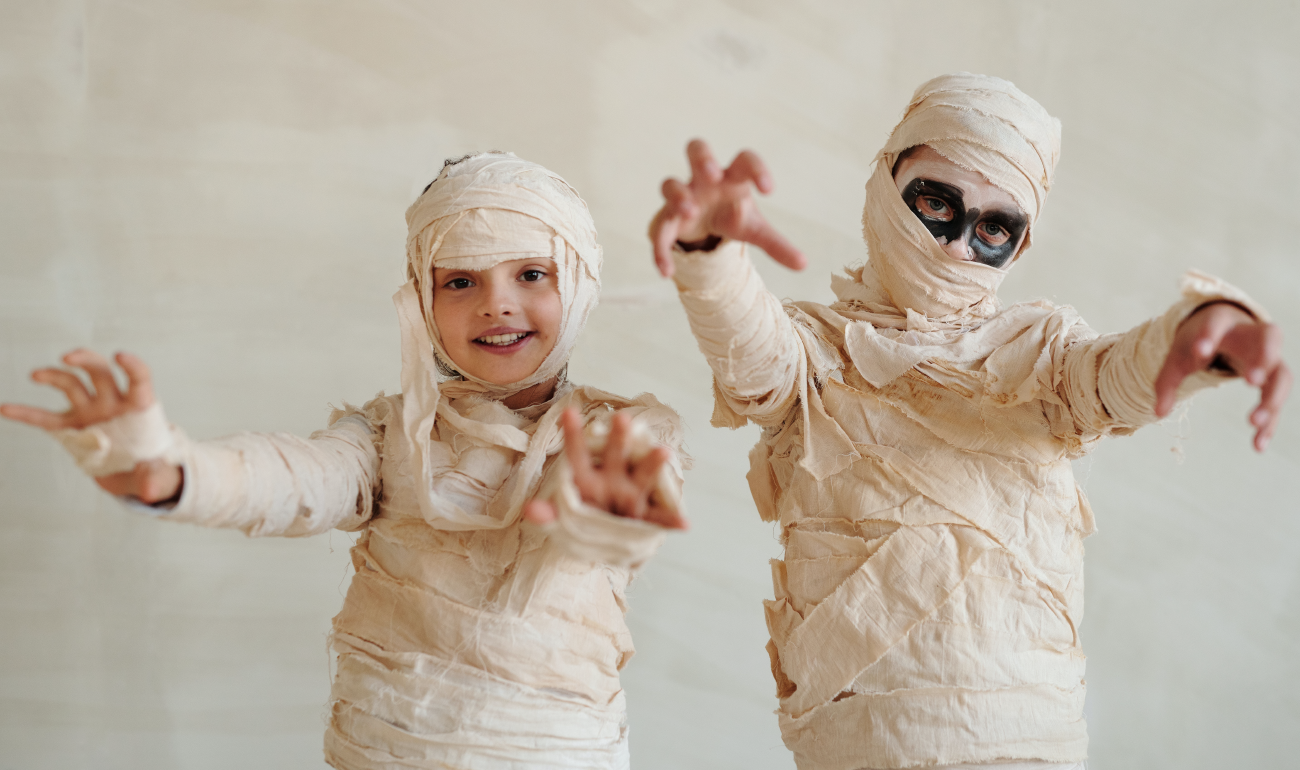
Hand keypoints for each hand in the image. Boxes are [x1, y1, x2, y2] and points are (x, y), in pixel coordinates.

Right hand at [0, 349, 182, 501]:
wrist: (136, 473)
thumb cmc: (153, 465)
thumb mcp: (159, 474)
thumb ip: (155, 478)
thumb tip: (151, 491)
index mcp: (139, 408)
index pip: (138, 379)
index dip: (132, 365)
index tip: (120, 356)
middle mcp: (112, 403)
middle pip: (100, 372)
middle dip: (85, 360)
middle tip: (68, 358)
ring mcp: (90, 412)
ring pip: (72, 384)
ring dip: (54, 376)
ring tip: (36, 375)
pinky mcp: (72, 427)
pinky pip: (46, 418)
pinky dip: (27, 413)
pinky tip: (6, 408)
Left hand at [523, 408, 686, 529]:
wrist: (605, 543)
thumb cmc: (583, 522)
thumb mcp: (562, 521)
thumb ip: (548, 516)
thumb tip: (531, 510)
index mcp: (587, 478)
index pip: (578, 454)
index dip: (572, 435)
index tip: (568, 412)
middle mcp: (612, 479)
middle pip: (615, 455)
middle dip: (618, 437)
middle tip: (621, 418)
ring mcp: (631, 496)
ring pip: (642, 476)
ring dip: (652, 463)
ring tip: (663, 452)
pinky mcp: (645, 518)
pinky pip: (660, 519)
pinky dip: (672, 522)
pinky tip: (684, 524)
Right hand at [649, 138, 805, 277]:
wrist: (702, 226)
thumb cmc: (731, 215)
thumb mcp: (754, 229)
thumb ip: (777, 244)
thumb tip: (804, 265)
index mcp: (731, 177)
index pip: (745, 160)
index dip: (756, 169)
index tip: (770, 190)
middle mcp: (703, 180)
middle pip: (697, 149)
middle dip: (703, 158)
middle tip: (712, 175)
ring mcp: (682, 197)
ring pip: (670, 184)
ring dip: (678, 195)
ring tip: (690, 211)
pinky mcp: (666, 220)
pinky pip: (659, 231)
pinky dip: (660, 250)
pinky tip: (666, 271)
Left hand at [1154, 302, 1290, 450]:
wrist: (1224, 329)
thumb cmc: (1198, 343)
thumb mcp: (1178, 356)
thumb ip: (1166, 382)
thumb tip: (1158, 413)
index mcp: (1221, 323)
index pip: (1216, 324)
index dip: (1209, 335)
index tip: (1201, 352)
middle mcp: (1252, 335)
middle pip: (1268, 338)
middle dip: (1262, 358)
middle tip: (1253, 381)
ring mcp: (1268, 357)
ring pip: (1281, 374)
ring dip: (1271, 398)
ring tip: (1253, 422)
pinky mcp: (1273, 378)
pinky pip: (1278, 399)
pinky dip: (1270, 422)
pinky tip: (1258, 445)